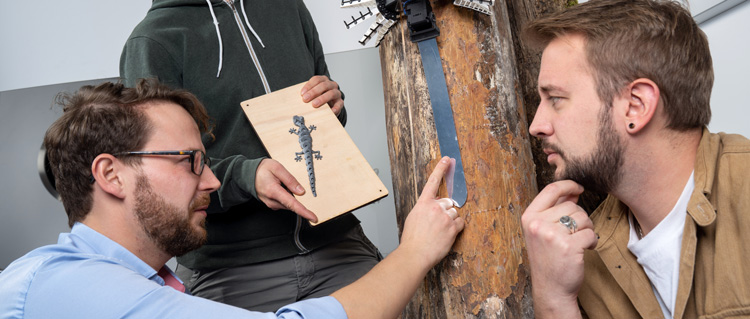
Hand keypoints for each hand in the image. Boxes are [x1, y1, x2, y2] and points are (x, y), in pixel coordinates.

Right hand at [255, 159, 317, 222]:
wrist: (249, 174)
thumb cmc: (262, 170)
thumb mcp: (277, 168)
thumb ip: (290, 180)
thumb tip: (301, 192)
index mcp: (274, 191)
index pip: (292, 204)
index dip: (304, 212)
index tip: (313, 218)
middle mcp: (272, 200)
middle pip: (292, 203)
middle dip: (294, 195)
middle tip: (286, 181)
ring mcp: (271, 204)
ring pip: (288, 203)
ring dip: (289, 194)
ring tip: (280, 182)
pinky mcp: (272, 204)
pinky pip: (284, 203)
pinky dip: (285, 196)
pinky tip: (279, 187)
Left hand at [300, 75, 343, 115]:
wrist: (330, 105)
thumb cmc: (319, 97)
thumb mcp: (313, 93)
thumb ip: (307, 93)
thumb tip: (299, 98)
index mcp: (324, 80)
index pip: (316, 79)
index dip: (309, 86)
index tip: (302, 94)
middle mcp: (331, 85)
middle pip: (324, 85)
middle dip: (313, 92)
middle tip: (305, 99)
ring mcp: (337, 93)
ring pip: (331, 93)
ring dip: (322, 98)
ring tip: (314, 104)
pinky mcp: (340, 102)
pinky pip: (339, 104)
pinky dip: (335, 108)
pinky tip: (331, 111)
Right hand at [399, 156, 465, 266]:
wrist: (415, 254)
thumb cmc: (412, 239)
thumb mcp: (413, 218)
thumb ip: (424, 209)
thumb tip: (434, 206)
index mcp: (423, 203)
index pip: (433, 181)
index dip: (440, 169)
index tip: (447, 160)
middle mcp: (435, 207)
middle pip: (448, 202)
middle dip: (446, 210)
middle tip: (438, 223)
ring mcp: (445, 216)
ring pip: (455, 212)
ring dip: (451, 220)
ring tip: (441, 231)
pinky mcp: (453, 227)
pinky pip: (461, 222)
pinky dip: (456, 228)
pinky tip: (447, 234)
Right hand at [521, 180, 596, 317]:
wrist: (551, 288)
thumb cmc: (548, 259)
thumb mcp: (542, 231)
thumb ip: (555, 210)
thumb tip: (573, 191)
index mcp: (529, 218)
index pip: (550, 190)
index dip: (568, 185)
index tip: (579, 188)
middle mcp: (538, 225)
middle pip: (571, 205)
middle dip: (580, 217)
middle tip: (575, 233)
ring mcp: (552, 235)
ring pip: (583, 217)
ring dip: (587, 229)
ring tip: (578, 242)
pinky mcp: (568, 247)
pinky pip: (590, 233)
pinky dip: (592, 241)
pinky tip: (584, 250)